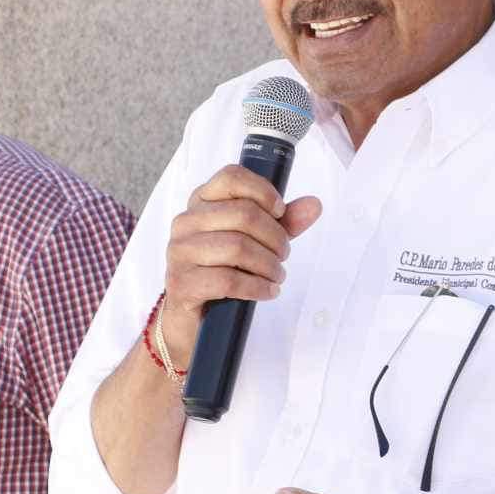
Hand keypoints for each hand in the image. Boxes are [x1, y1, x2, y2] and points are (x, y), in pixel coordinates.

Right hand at [160, 165, 320, 364]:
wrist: (193, 316)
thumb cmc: (223, 268)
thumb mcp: (256, 240)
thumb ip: (283, 222)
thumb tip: (314, 205)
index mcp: (201, 201)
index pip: (231, 177)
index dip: (263, 191)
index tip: (280, 212)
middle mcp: (186, 222)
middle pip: (243, 214)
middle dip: (275, 237)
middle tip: (284, 255)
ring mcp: (180, 252)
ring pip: (237, 247)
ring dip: (268, 264)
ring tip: (277, 275)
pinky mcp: (181, 283)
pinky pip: (228, 280)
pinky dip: (256, 287)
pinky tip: (267, 291)